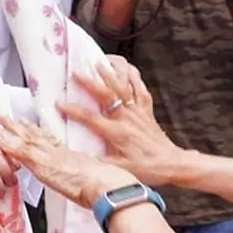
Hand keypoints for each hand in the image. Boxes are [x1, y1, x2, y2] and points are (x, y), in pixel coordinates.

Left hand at [0, 116, 138, 208]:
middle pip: (35, 137)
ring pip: (24, 141)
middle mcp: (59, 153)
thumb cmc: (109, 186)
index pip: (49, 142)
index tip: (27, 124)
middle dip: (18, 127)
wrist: (109, 187)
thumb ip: (91, 175)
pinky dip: (7, 144)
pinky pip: (20, 152)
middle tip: (4, 117)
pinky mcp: (43, 165)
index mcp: (72, 156)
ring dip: (8, 131)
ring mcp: (50, 157)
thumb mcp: (99, 177)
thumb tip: (92, 177)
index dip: (36, 132)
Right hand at [56, 57, 183, 189]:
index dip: (74, 110)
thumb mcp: (122, 171)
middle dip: (91, 82)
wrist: (173, 163)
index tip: (59, 103)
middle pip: (107, 95)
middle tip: (77, 71)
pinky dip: (134, 77)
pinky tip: (128, 69)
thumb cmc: (149, 168)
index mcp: (117, 132)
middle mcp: (127, 118)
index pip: (91, 118)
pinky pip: (140, 89)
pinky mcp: (147, 110)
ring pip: (124, 86)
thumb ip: (101, 163)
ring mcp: (138, 112)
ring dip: (111, 73)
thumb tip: (81, 157)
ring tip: (101, 61)